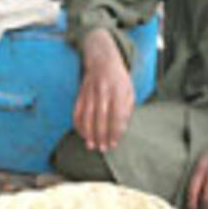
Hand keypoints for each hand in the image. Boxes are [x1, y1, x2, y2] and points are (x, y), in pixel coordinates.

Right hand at [74, 29, 134, 151]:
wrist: (102, 60)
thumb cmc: (119, 79)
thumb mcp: (130, 90)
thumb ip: (127, 108)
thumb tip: (122, 128)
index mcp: (119, 91)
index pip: (117, 115)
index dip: (115, 131)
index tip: (114, 143)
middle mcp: (104, 91)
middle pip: (101, 117)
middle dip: (101, 135)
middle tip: (102, 149)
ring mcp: (90, 92)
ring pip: (88, 115)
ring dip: (88, 132)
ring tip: (90, 145)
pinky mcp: (81, 93)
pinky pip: (77, 110)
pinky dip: (78, 123)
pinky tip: (81, 133)